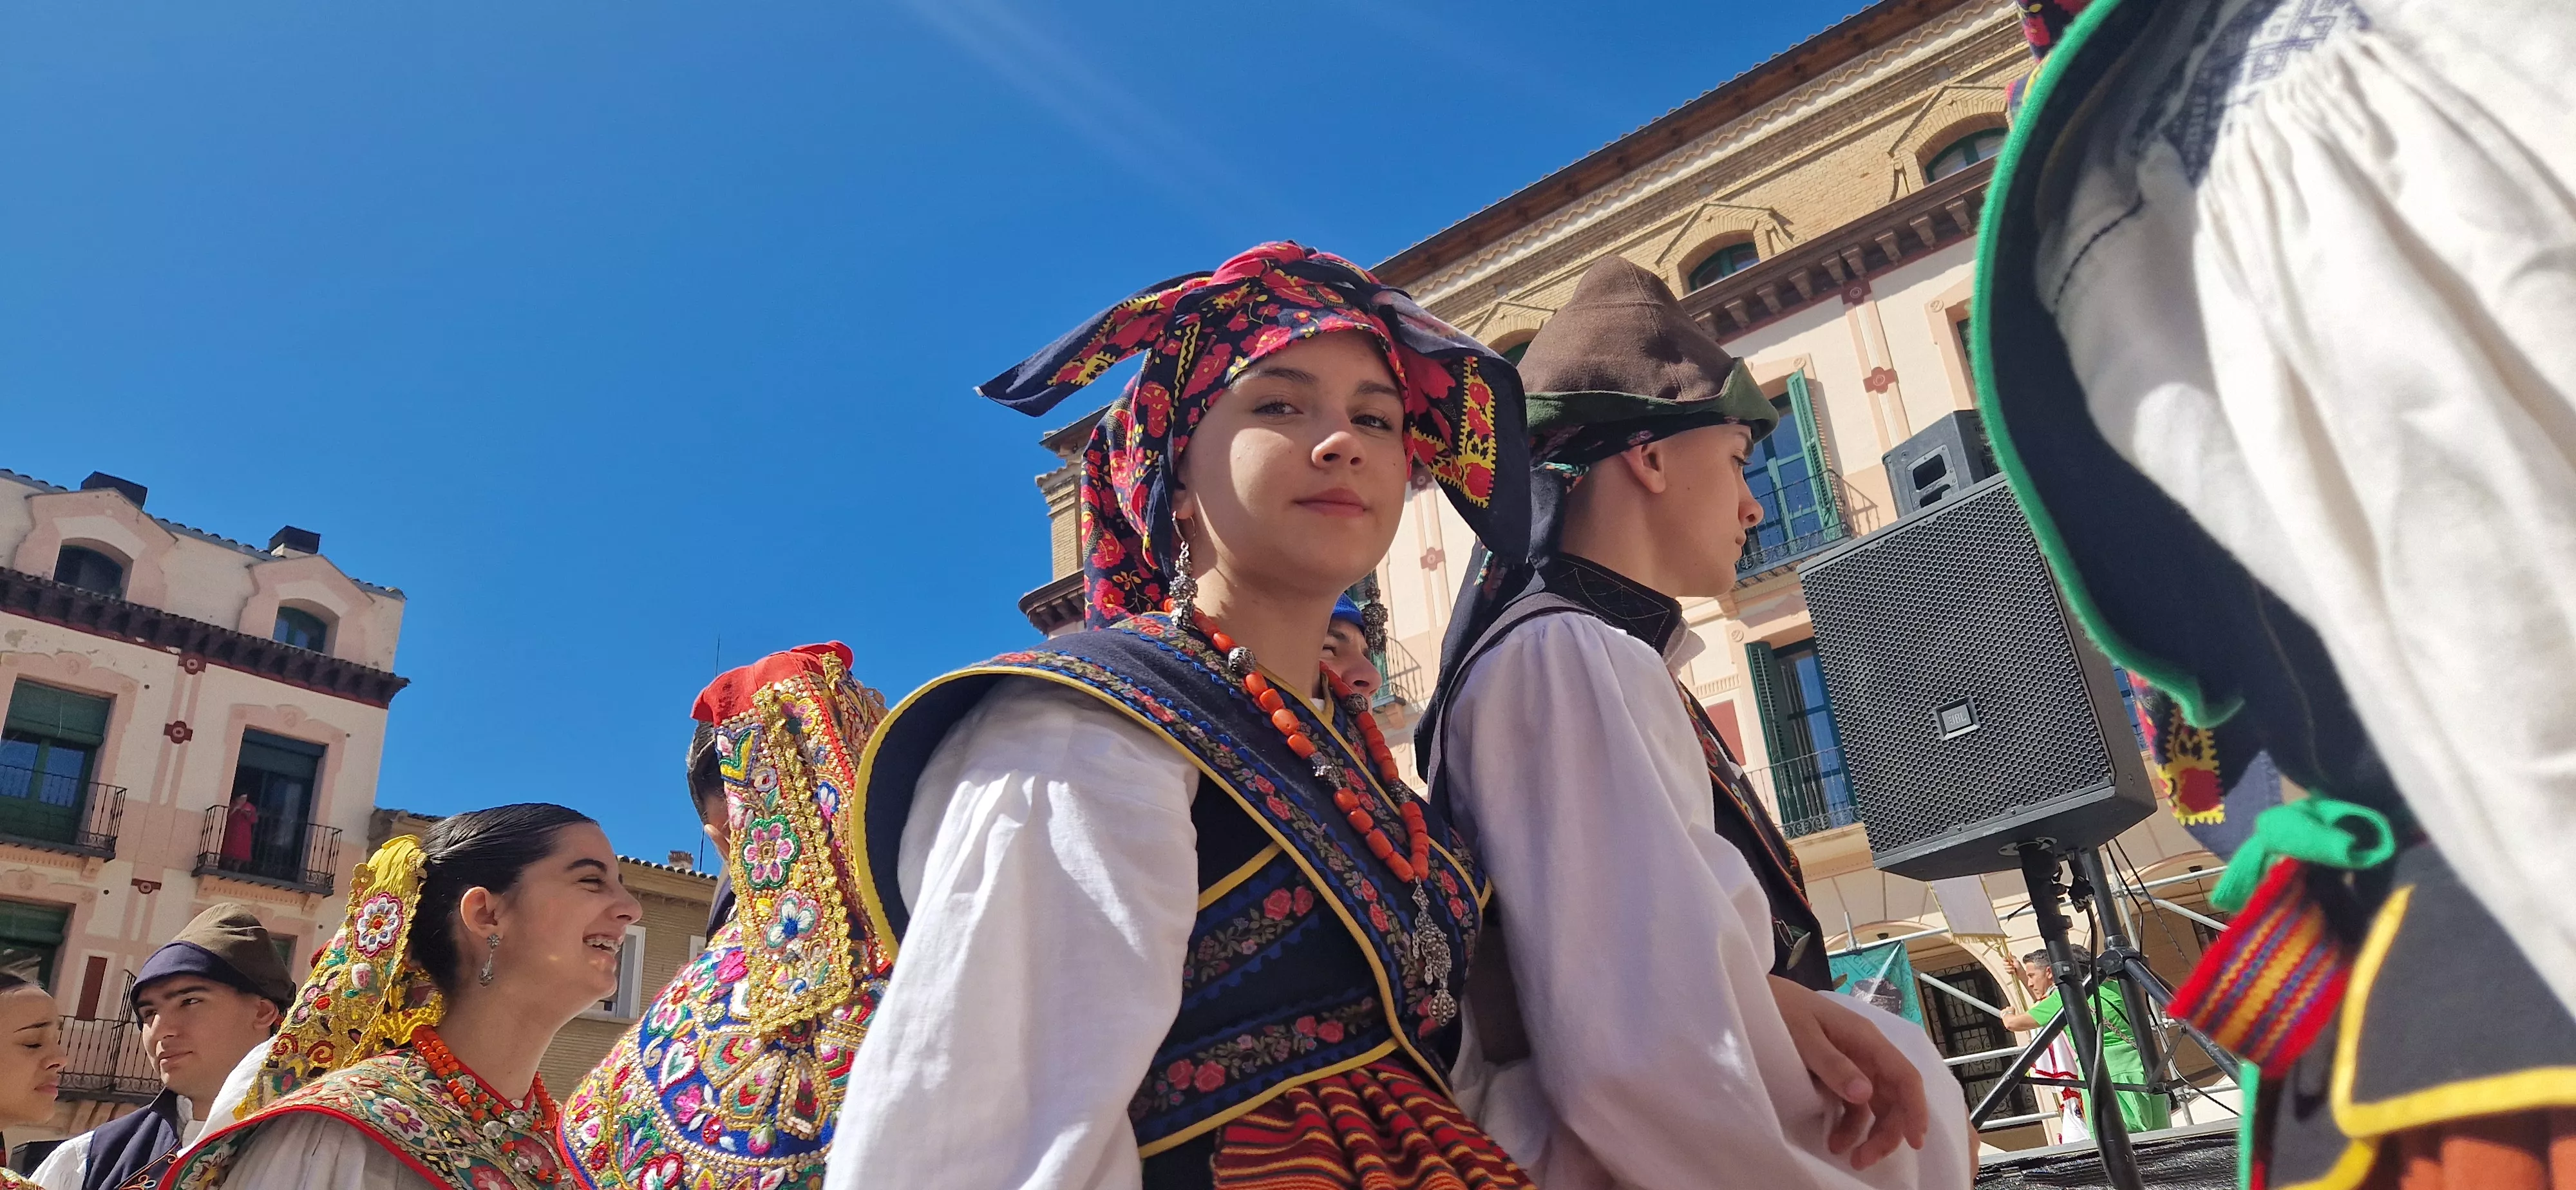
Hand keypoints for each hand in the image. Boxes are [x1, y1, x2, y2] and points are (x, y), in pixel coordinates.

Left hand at [1768, 974, 1931, 1168]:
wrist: (1754, 995)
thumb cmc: (1781, 1008)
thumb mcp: (1804, 1035)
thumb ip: (1833, 1064)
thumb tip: (1865, 1094)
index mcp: (1866, 1039)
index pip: (1905, 1076)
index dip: (1915, 1109)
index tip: (1915, 1141)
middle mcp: (1866, 1052)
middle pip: (1893, 1097)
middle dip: (1888, 1131)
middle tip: (1867, 1160)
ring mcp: (1853, 1063)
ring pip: (1875, 1105)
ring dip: (1869, 1134)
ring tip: (1853, 1159)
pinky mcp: (1836, 1073)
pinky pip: (1853, 1105)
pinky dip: (1850, 1126)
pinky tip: (1836, 1143)